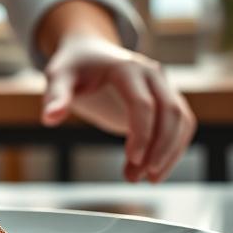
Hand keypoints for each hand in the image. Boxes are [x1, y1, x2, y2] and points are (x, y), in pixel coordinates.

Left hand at [40, 35, 195, 182]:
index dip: (142, 133)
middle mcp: (152, 73)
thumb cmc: (74, 66)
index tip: (132, 160)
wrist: (90, 53)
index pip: (143, 103)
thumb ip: (56, 97)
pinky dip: (173, 149)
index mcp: (126, 67)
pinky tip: (152, 169)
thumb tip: (50, 119)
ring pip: (181, 120)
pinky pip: (181, 124)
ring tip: (145, 179)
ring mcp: (163, 85)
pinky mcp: (167, 98)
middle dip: (160, 149)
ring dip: (169, 153)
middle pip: (170, 112)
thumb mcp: (59, 77)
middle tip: (138, 177)